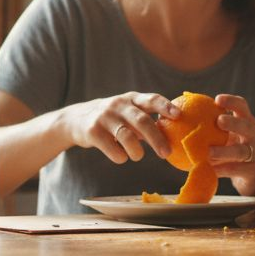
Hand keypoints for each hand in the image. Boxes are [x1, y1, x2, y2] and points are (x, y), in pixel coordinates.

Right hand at [63, 91, 180, 165]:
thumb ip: (148, 119)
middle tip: (167, 153)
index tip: (178, 115)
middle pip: (141, 121)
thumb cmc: (114, 119)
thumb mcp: (129, 112)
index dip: (165, 107)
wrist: (76, 119)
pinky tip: (121, 157)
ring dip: (136, 151)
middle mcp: (118, 105)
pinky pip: (111, 147)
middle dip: (156, 138)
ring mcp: (104, 117)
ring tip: (138, 156)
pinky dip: (120, 156)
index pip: (151, 99)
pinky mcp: (92, 131)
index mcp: (132, 99)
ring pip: (126, 136)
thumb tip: (176, 135)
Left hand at [206, 94, 254, 196]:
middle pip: (246, 126)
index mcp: (248, 123)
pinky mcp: (254, 171)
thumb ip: (212, 128)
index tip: (217, 99)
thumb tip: (179, 117)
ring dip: (224, 151)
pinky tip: (208, 170)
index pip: (243, 107)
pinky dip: (222, 170)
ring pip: (241, 151)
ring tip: (208, 152)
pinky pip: (236, 170)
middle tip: (218, 121)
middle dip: (233, 123)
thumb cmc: (234, 153)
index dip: (232, 102)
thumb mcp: (227, 138)